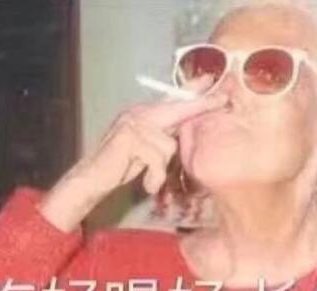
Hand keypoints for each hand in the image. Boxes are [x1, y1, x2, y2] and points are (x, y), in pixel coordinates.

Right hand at [39, 89, 226, 231]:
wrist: (92, 179)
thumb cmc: (120, 167)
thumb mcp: (146, 150)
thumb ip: (162, 138)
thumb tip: (186, 130)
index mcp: (143, 114)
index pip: (171, 101)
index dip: (193, 92)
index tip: (211, 81)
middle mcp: (138, 114)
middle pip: (176, 110)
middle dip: (200, 107)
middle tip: (224, 101)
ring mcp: (132, 124)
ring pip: (168, 146)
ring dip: (161, 169)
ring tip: (148, 177)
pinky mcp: (128, 140)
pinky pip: (157, 160)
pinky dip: (154, 177)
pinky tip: (146, 184)